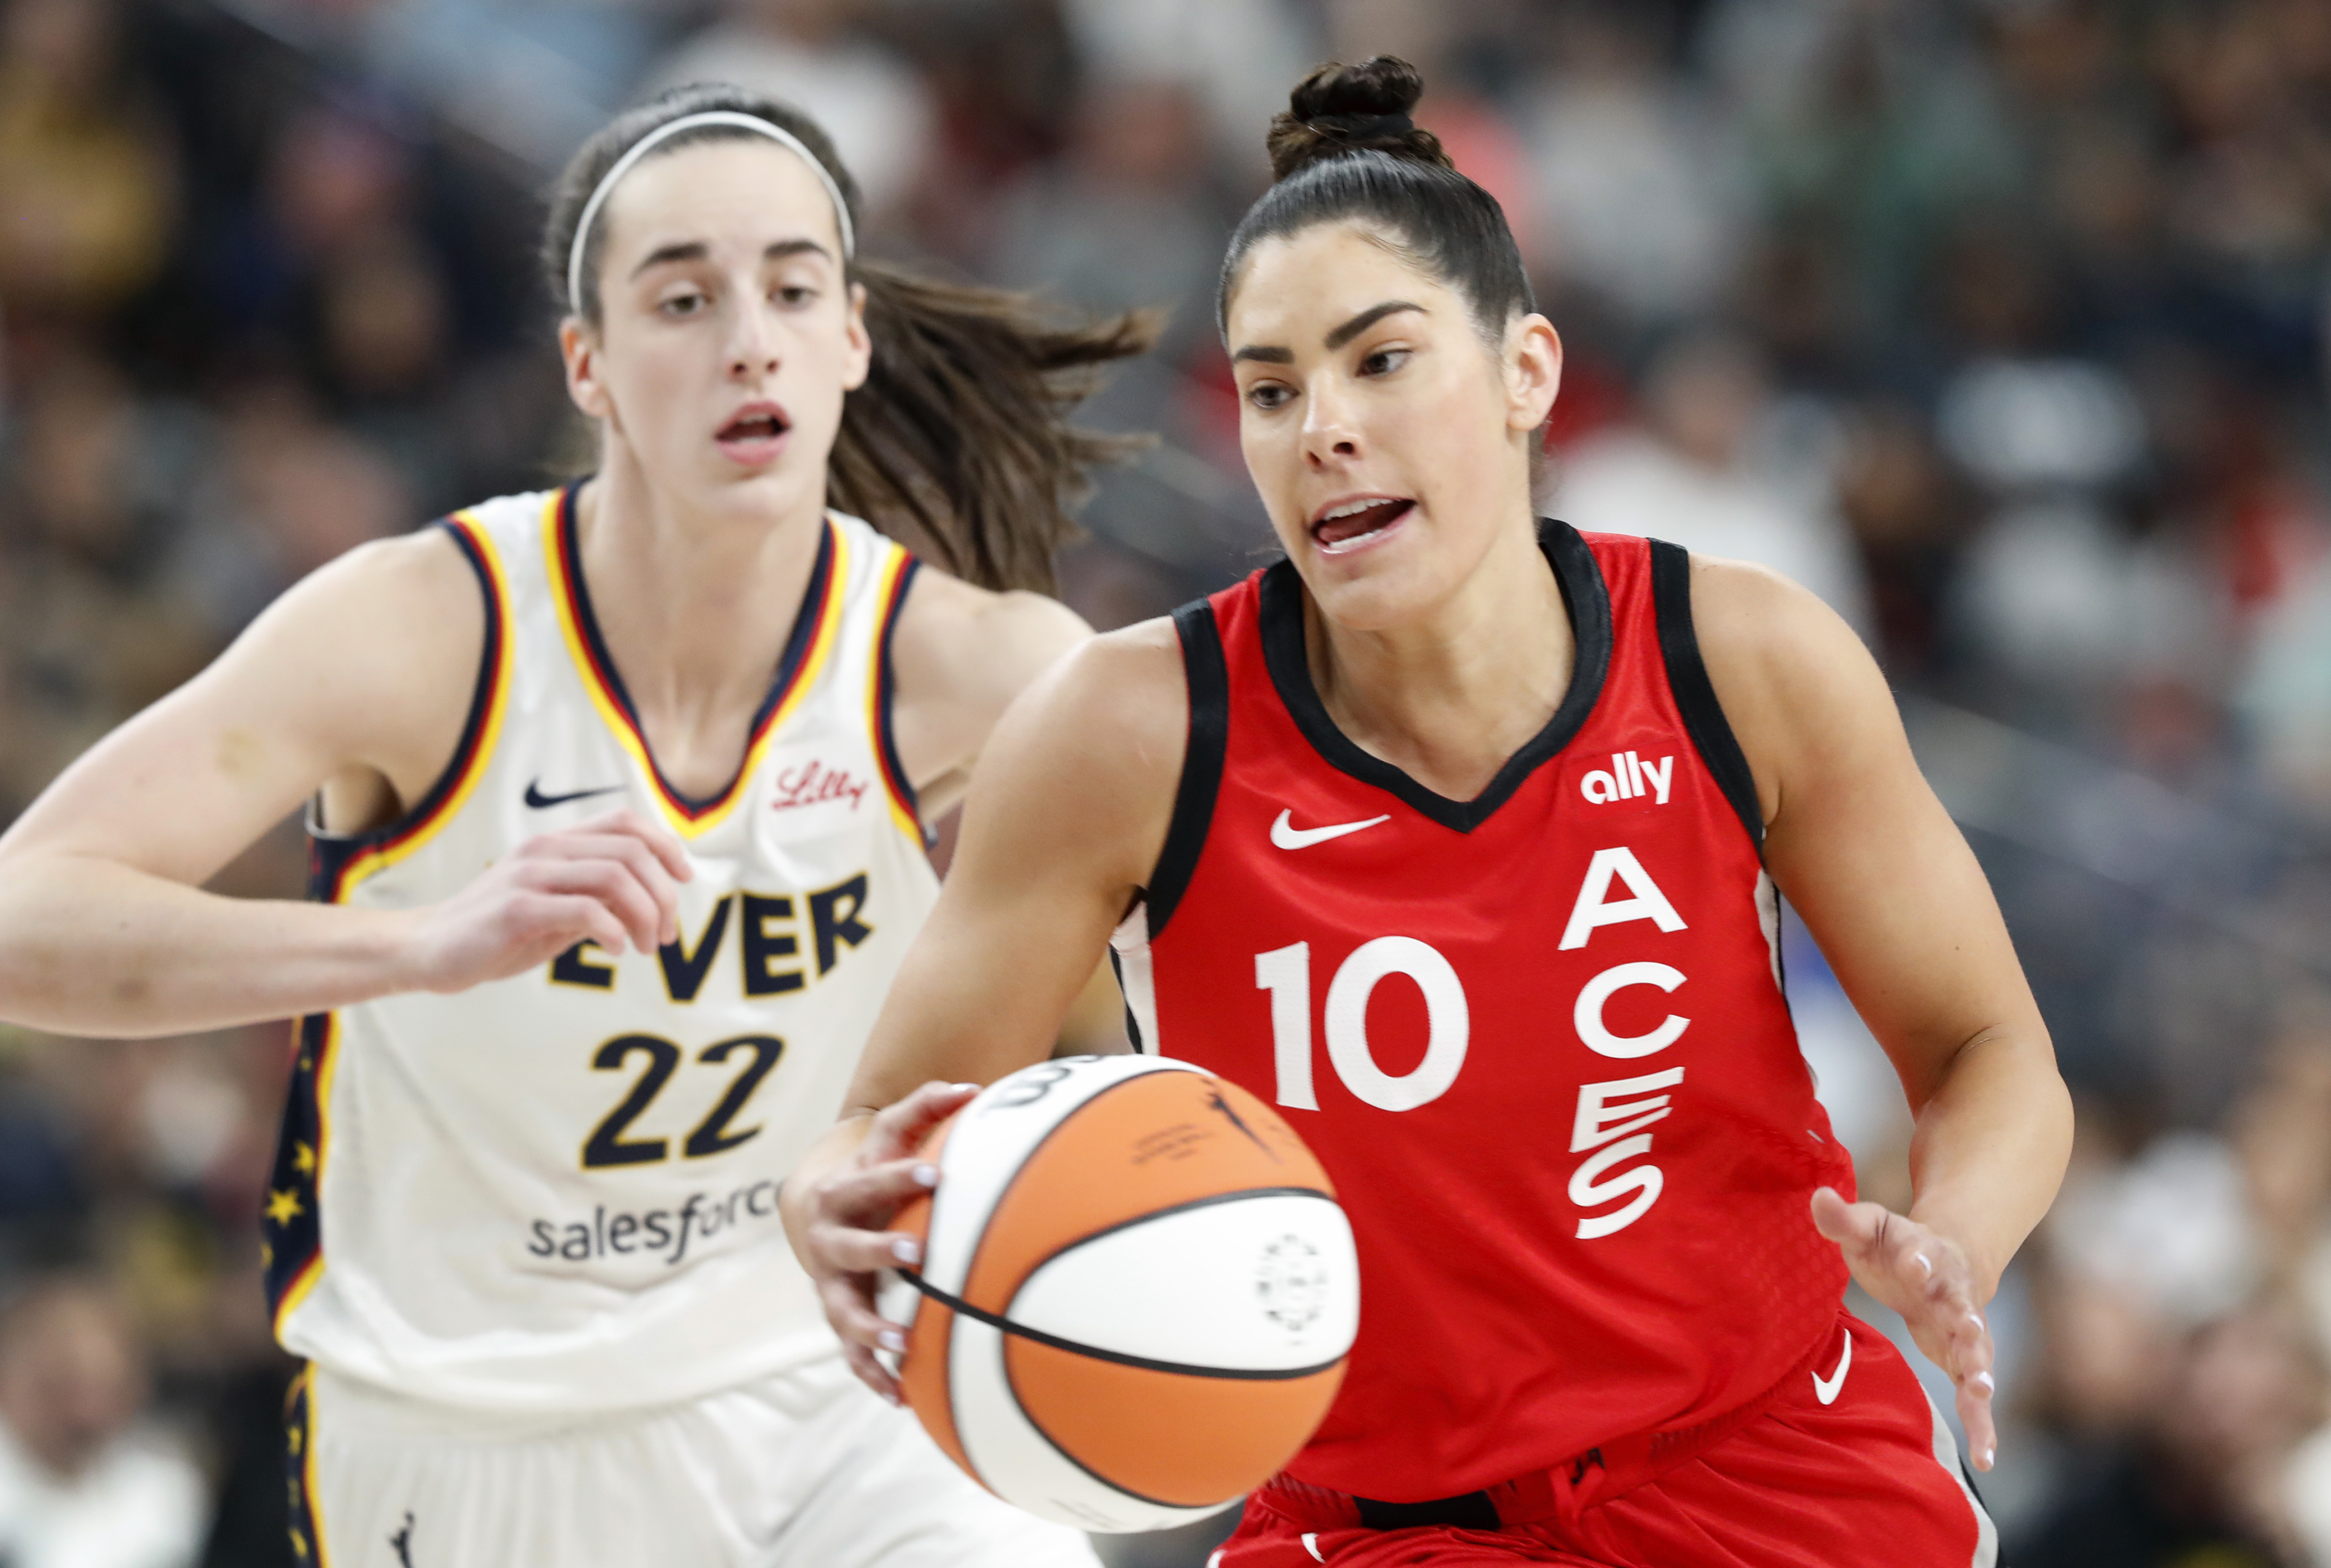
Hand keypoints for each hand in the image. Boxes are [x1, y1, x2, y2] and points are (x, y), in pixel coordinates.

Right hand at [401, 809, 691, 992]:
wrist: (429, 950)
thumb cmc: (498, 932)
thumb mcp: (558, 909)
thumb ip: (599, 898)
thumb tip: (652, 899)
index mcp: (556, 844)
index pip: (626, 823)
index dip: (666, 845)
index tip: (684, 880)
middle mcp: (545, 850)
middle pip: (632, 852)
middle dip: (663, 894)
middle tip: (664, 934)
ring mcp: (529, 877)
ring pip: (616, 877)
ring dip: (645, 914)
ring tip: (645, 946)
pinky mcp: (517, 909)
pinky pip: (586, 910)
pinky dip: (615, 930)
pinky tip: (616, 949)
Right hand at [796, 1082, 980, 1401]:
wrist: (822, 1215)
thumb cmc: (875, 1174)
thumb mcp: (891, 1140)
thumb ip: (926, 1109)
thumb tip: (974, 1087)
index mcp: (846, 1191)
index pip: (869, 1179)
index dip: (897, 1176)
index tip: (935, 1175)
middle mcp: (831, 1237)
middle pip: (850, 1244)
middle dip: (880, 1248)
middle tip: (917, 1253)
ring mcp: (831, 1283)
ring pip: (843, 1309)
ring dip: (869, 1327)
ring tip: (902, 1342)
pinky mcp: (839, 1318)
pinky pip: (851, 1354)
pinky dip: (872, 1376)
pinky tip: (901, 1398)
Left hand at [1812, 1186, 1997, 1469]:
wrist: (1947, 1259)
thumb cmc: (1898, 1245)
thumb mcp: (1869, 1227)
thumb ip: (1843, 1217)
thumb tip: (1816, 1195)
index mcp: (1927, 1256)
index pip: (1923, 1255)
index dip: (1919, 1258)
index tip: (1915, 1263)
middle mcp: (1954, 1294)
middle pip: (1962, 1306)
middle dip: (1964, 1318)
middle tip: (1967, 1329)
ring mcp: (1966, 1330)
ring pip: (1977, 1353)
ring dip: (1980, 1371)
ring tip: (1982, 1391)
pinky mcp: (1966, 1361)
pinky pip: (1977, 1396)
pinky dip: (1983, 1423)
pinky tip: (1987, 1455)